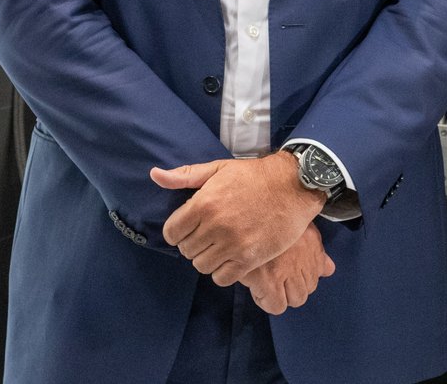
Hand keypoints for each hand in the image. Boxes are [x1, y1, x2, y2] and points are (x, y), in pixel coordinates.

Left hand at [151, 151, 326, 284]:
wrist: (292, 187)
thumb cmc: (252, 176)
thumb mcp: (217, 168)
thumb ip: (184, 175)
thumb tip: (155, 175)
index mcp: (204, 203)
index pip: (172, 232)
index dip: (177, 231)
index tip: (188, 228)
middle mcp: (215, 226)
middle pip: (186, 250)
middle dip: (193, 244)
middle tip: (206, 235)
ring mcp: (233, 244)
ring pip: (202, 266)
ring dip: (207, 258)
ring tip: (218, 247)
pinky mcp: (249, 259)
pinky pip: (222, 278)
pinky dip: (222, 271)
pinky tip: (230, 258)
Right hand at [238, 223, 334, 314]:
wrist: (242, 215)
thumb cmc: (261, 216)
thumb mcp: (292, 222)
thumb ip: (312, 246)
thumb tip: (328, 269)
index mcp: (311, 240)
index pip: (325, 269)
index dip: (306, 273)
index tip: (292, 269)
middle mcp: (304, 255)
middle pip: (310, 288)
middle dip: (294, 286)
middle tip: (275, 275)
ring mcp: (288, 269)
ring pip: (296, 299)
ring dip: (282, 295)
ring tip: (264, 281)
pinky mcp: (269, 280)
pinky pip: (277, 306)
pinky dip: (266, 301)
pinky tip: (256, 286)